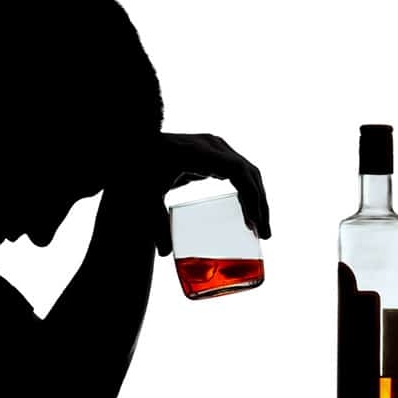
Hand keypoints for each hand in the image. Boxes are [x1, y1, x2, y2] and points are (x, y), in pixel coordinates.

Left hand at [147, 133, 271, 255]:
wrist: (133, 143)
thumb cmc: (138, 166)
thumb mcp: (145, 195)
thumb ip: (154, 222)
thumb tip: (164, 254)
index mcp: (198, 152)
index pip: (237, 170)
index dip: (250, 196)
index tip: (253, 223)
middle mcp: (212, 145)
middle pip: (249, 172)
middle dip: (260, 204)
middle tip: (264, 235)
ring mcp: (215, 147)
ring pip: (248, 171)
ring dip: (258, 199)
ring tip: (259, 229)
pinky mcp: (214, 153)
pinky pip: (239, 171)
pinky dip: (248, 191)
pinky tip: (248, 213)